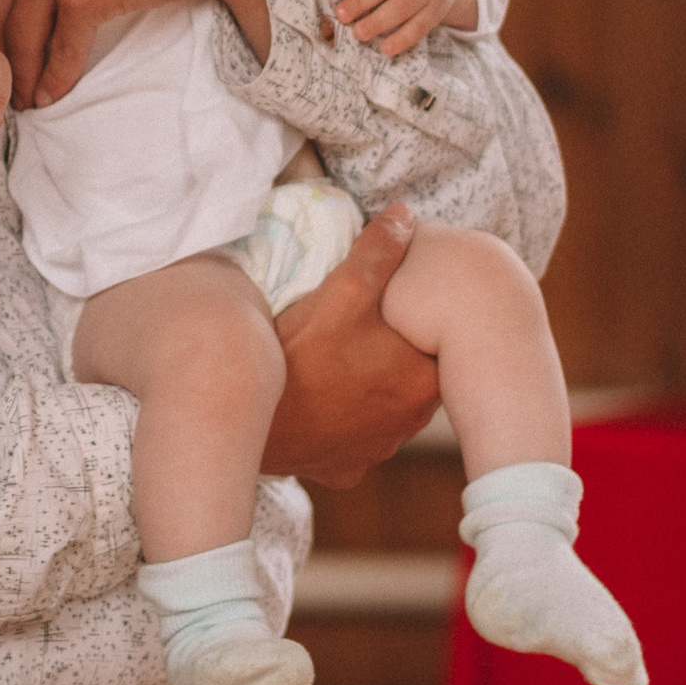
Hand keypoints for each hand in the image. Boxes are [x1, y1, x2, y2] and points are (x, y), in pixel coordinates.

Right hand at [259, 206, 438, 485]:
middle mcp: (409, 423)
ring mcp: (375, 451)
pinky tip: (320, 399)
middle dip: (395, 353)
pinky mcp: (343, 469)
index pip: (438, 344)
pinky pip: (352, 438)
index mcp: (422, 380)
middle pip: (413, 376)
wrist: (247, 417)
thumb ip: (379, 251)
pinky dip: (342, 420)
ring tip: (340, 360)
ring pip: (384, 409)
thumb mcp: (343, 290)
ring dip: (371, 387)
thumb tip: (405, 216)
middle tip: (364, 326)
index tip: (397, 306)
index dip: (418, 320)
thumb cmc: (301, 352)